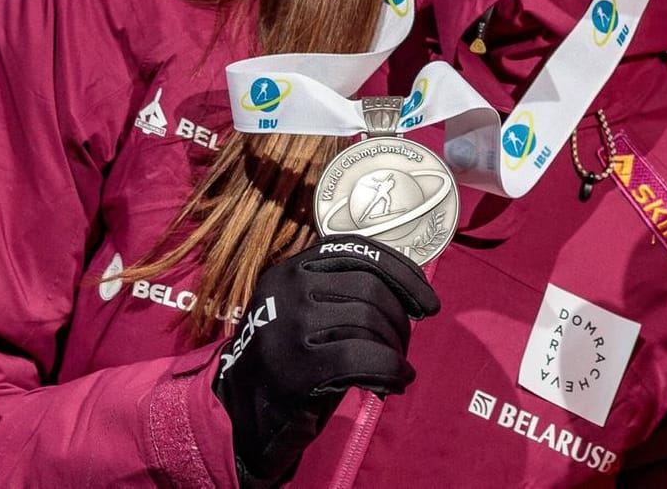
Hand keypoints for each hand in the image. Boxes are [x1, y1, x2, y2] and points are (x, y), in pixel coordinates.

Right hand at [214, 235, 440, 487]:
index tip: (427, 302)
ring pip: (370, 322)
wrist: (238, 415)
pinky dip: (391, 371)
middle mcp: (288, 289)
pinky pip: (366, 359)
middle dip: (400, 319)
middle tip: (403, 345)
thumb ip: (345, 291)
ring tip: (396, 368)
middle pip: (370, 288)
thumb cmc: (290, 361)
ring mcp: (290, 326)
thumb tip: (411, 289)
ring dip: (395, 348)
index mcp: (291, 269)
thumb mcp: (308, 312)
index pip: (358, 251)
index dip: (402, 272)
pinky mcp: (298, 367)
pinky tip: (395, 383)